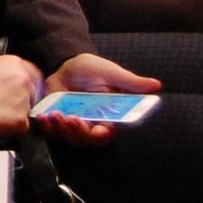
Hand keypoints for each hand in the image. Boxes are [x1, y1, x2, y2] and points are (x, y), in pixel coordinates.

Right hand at [0, 55, 43, 136]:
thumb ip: (8, 75)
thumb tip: (18, 88)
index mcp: (15, 62)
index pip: (35, 75)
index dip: (26, 86)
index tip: (16, 93)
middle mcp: (23, 79)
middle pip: (35, 94)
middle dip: (23, 101)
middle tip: (0, 105)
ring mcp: (24, 100)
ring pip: (30, 111)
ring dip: (17, 115)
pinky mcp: (21, 120)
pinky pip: (24, 127)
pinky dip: (11, 128)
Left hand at [43, 53, 161, 146]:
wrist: (64, 62)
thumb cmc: (91, 68)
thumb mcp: (111, 72)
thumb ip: (130, 82)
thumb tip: (157, 85)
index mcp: (108, 115)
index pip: (108, 133)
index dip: (103, 134)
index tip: (100, 129)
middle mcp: (91, 122)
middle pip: (87, 139)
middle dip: (79, 133)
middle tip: (73, 119)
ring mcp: (72, 122)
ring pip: (69, 137)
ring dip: (62, 130)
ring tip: (56, 115)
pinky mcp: (56, 119)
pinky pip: (51, 130)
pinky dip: (47, 126)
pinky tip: (44, 117)